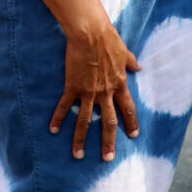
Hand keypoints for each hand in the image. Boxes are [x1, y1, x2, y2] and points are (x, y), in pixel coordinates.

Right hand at [51, 18, 139, 160]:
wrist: (91, 33)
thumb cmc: (108, 38)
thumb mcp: (124, 51)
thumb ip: (131, 61)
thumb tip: (139, 66)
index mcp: (120, 84)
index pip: (128, 109)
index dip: (131, 123)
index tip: (133, 136)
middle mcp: (106, 92)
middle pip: (109, 123)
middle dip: (108, 142)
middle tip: (108, 158)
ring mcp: (89, 92)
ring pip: (86, 121)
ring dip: (81, 139)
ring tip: (78, 155)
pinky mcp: (73, 87)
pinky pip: (65, 106)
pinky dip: (58, 118)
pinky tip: (53, 129)